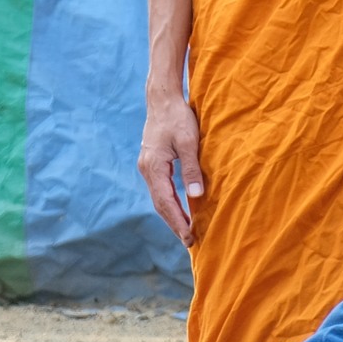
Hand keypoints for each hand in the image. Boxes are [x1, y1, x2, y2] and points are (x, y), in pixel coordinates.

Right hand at [139, 89, 204, 244]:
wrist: (162, 99)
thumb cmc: (178, 117)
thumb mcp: (188, 142)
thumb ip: (192, 169)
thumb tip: (196, 197)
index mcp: (154, 167)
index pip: (166, 202)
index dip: (178, 221)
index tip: (189, 237)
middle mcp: (147, 170)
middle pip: (160, 204)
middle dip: (174, 224)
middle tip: (190, 242)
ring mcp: (148, 167)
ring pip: (159, 198)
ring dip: (172, 216)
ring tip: (186, 232)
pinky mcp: (153, 164)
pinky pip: (161, 189)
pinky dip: (170, 203)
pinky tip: (181, 211)